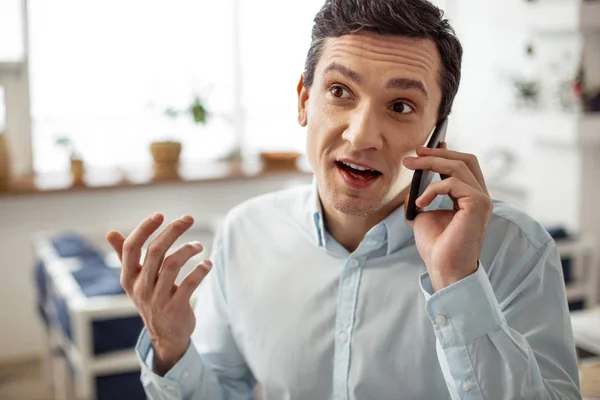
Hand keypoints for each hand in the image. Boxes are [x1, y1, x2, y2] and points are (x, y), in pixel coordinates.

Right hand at [106, 213, 211, 374]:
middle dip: (172, 231)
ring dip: (189, 249)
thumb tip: (110, 233)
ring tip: (199, 245)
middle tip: (188, 218)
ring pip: (172, 264)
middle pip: (155, 251)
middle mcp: (141, 287)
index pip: (131, 248)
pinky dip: (201, 270)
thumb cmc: (151, 299)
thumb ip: (124, 256)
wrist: (165, 336)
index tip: (160, 215)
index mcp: (129, 277)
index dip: (144, 229)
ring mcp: (157, 299)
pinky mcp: (175, 308)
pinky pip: (189, 283)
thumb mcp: (135, 281)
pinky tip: (207, 263)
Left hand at [403, 143, 491, 291]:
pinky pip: (452, 183)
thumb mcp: (422, 216)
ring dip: (430, 163)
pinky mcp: (478, 204)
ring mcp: (482, 199)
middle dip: (438, 153)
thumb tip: (410, 186)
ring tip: (409, 166)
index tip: (424, 148)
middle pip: (465, 159)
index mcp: (470, 197)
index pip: (464, 165)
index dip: (446, 152)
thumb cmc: (437, 246)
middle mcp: (480, 196)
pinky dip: (432, 190)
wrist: (444, 268)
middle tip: (414, 153)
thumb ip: (421, 198)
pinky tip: (420, 203)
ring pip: (458, 166)